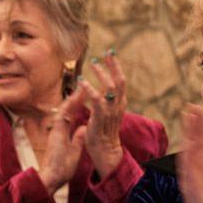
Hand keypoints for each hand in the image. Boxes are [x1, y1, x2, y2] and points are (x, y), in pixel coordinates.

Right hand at [38, 88, 87, 193]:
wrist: (52, 178)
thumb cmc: (62, 169)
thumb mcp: (74, 151)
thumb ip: (77, 139)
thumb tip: (82, 129)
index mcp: (62, 134)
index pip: (71, 116)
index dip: (77, 105)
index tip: (85, 95)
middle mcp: (58, 130)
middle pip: (67, 110)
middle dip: (75, 98)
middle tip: (83, 85)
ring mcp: (56, 131)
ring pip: (64, 110)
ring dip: (72, 98)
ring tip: (81, 87)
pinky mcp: (55, 134)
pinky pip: (62, 117)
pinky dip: (68, 107)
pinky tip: (74, 98)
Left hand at [81, 51, 127, 175]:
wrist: (105, 149)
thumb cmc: (103, 131)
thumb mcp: (107, 112)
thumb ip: (105, 100)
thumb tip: (103, 88)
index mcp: (119, 103)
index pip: (120, 81)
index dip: (116, 67)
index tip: (110, 54)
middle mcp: (118, 105)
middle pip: (119, 81)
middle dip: (113, 65)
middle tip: (106, 53)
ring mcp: (110, 111)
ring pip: (109, 87)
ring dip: (101, 74)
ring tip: (93, 63)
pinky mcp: (100, 117)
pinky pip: (96, 99)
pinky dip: (89, 88)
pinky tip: (82, 81)